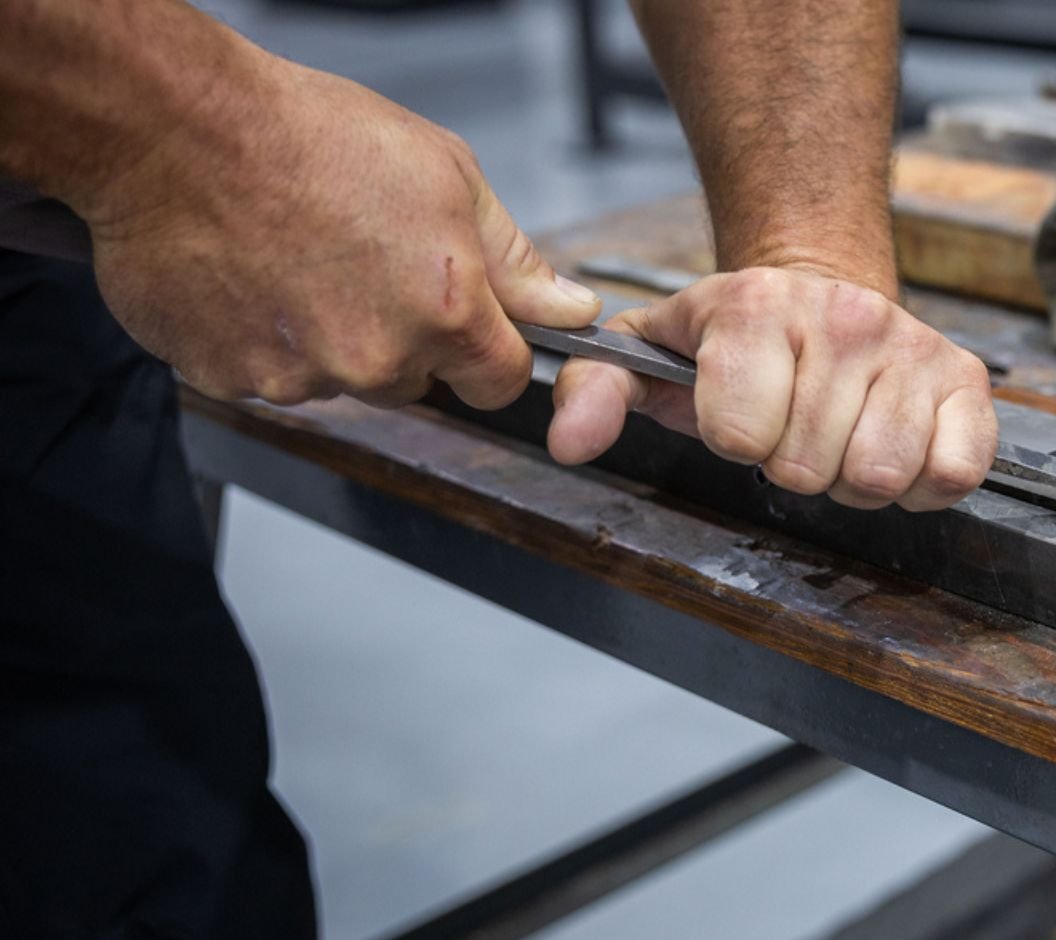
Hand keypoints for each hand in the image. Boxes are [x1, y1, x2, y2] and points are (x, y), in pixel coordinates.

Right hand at [84, 52, 599, 408]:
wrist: (172, 129)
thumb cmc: (306, 136)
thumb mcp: (447, 175)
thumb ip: (515, 260)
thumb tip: (572, 309)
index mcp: (447, 314)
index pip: (500, 382)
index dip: (487, 350)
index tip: (466, 320)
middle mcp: (377, 359)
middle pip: (416, 383)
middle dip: (405, 338)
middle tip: (361, 260)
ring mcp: (300, 378)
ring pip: (341, 380)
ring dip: (330, 337)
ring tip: (298, 256)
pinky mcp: (231, 380)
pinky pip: (267, 375)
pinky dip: (263, 337)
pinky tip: (252, 275)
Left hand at [546, 267, 997, 511]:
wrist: (821, 283)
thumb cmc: (733, 338)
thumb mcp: (649, 352)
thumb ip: (595, 390)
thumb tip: (570, 443)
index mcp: (754, 306)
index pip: (740, 434)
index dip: (734, 442)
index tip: (739, 416)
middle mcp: (842, 316)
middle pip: (809, 465)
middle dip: (794, 467)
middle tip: (795, 430)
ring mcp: (911, 345)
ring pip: (880, 474)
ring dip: (854, 479)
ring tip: (841, 438)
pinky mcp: (965, 378)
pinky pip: (954, 472)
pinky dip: (923, 482)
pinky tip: (897, 446)